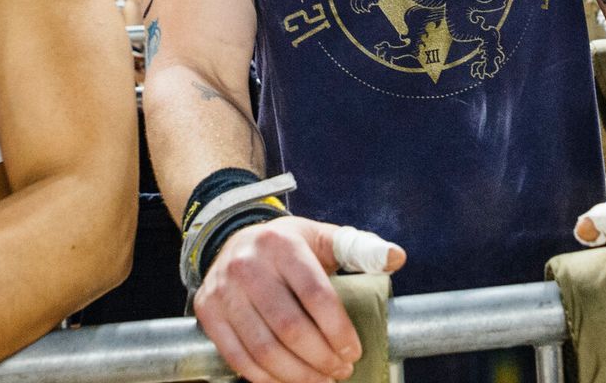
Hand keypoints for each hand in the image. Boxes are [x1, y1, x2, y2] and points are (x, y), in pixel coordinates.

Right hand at [194, 215, 406, 382]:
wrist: (231, 239)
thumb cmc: (287, 246)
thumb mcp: (322, 238)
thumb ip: (361, 249)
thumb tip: (397, 258)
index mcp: (282, 244)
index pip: (316, 295)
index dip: (338, 331)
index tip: (354, 351)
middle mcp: (248, 264)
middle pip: (290, 327)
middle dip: (321, 358)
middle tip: (341, 371)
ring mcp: (224, 290)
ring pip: (263, 348)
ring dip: (297, 375)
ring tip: (321, 381)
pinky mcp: (207, 312)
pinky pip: (237, 357)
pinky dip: (265, 379)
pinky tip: (288, 382)